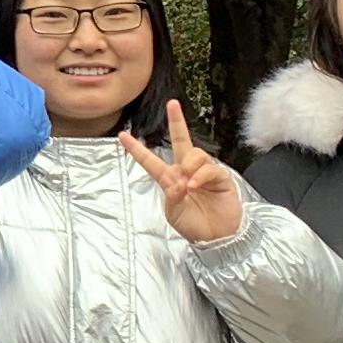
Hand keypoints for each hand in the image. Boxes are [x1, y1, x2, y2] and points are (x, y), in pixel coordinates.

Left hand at [117, 101, 245, 244]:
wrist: (217, 239)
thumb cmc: (194, 226)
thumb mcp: (174, 214)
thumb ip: (172, 196)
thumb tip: (178, 181)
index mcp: (170, 179)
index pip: (151, 161)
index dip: (137, 149)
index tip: (122, 136)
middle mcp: (186, 172)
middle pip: (181, 141)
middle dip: (177, 122)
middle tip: (172, 104)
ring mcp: (203, 173)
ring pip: (195, 154)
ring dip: (190, 165)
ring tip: (189, 184)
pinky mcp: (220, 178)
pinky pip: (209, 168)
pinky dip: (201, 176)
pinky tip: (195, 185)